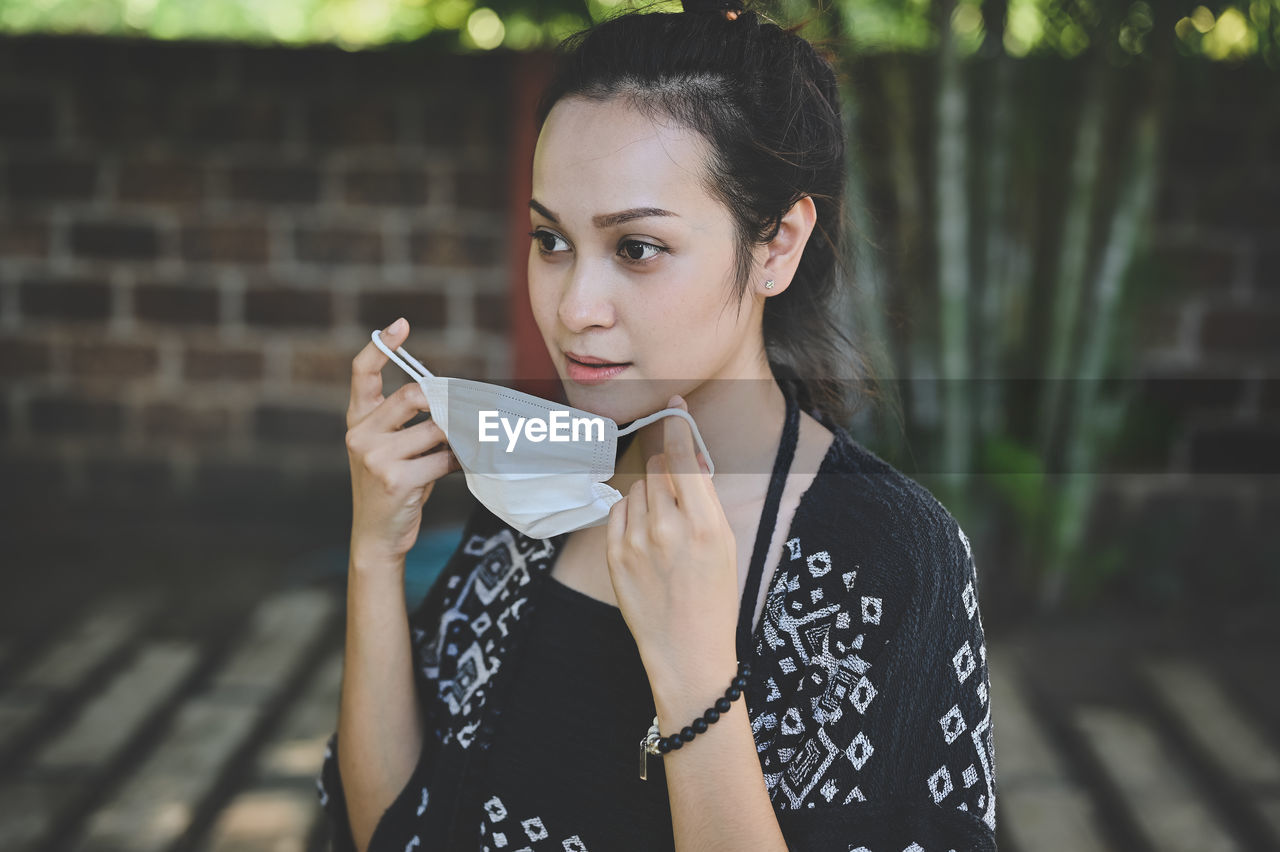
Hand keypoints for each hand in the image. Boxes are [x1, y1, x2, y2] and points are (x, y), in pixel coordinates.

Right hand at [345, 317, 460, 569]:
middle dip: (445, 401)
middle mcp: (360, 435)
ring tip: (465, 445)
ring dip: (458, 437)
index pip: (361, 373)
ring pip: (436, 429)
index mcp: (357, 421)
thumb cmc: (393, 486)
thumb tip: (457, 401)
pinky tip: (461, 465)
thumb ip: (412, 424)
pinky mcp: (395, 479)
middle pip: (413, 396)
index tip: (401, 324)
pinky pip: (442, 459)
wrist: (377, 535)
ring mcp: (375, 457)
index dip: (381, 346)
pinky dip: (459, 461)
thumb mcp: (392, 450)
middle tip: (465, 410)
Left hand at [605, 395, 737, 685]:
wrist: (687, 650)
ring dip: (651, 495)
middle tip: (682, 493)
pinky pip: (619, 510)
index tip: (673, 406)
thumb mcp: (724, 542)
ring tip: (667, 528)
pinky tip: (647, 537)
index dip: (677, 426)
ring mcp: (635, 542)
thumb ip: (704, 498)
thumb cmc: (713, 595)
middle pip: (658, 469)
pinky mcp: (613, 555)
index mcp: (705, 525)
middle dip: (668, 471)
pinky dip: (631, 514)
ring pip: (638, 488)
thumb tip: (688, 457)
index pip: (682, 457)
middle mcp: (667, 529)